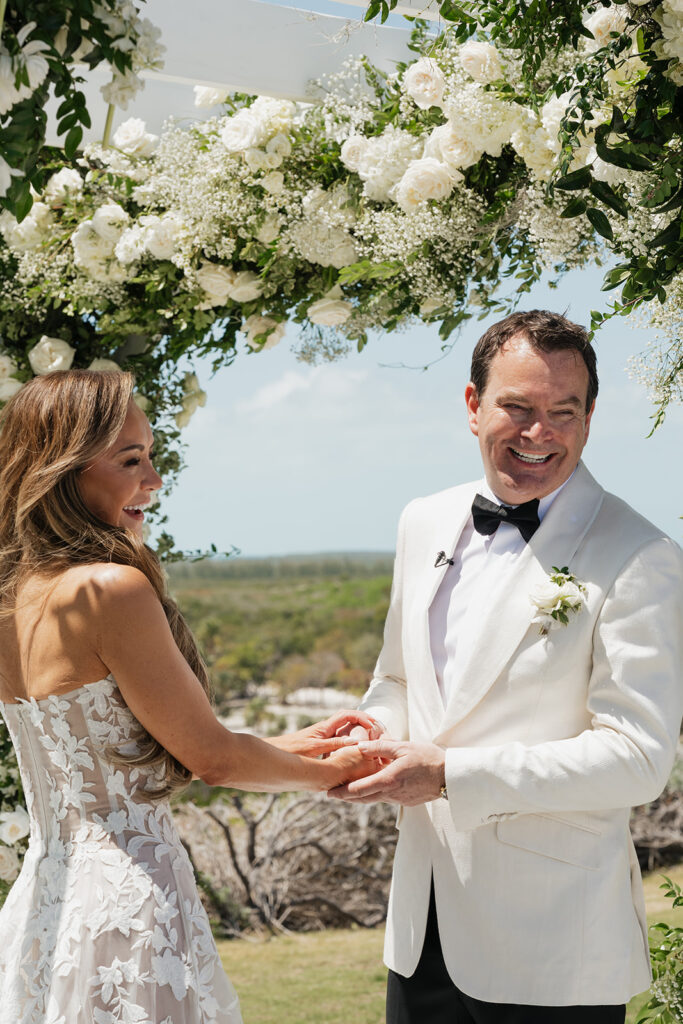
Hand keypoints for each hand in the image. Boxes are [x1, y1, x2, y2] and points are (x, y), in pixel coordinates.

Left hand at [268, 709, 381, 757]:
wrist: (272, 756)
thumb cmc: (290, 751)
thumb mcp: (314, 749)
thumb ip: (334, 744)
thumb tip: (356, 741)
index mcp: (324, 728)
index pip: (347, 715)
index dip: (362, 717)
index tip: (374, 725)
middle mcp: (325, 730)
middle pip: (348, 721)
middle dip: (363, 723)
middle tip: (378, 732)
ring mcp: (322, 738)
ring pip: (344, 733)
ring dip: (357, 735)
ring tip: (371, 744)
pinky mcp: (319, 747)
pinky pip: (338, 743)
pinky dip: (347, 746)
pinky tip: (353, 757)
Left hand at [328, 738, 445, 805]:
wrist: (450, 776)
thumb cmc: (428, 758)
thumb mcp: (403, 747)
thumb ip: (379, 747)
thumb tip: (359, 746)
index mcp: (388, 780)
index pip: (359, 790)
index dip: (342, 793)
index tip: (329, 793)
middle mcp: (391, 794)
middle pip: (363, 799)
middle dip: (346, 797)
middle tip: (331, 794)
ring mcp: (399, 800)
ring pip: (374, 799)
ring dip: (361, 795)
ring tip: (348, 790)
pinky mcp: (407, 801)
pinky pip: (386, 798)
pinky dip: (376, 794)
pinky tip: (374, 786)